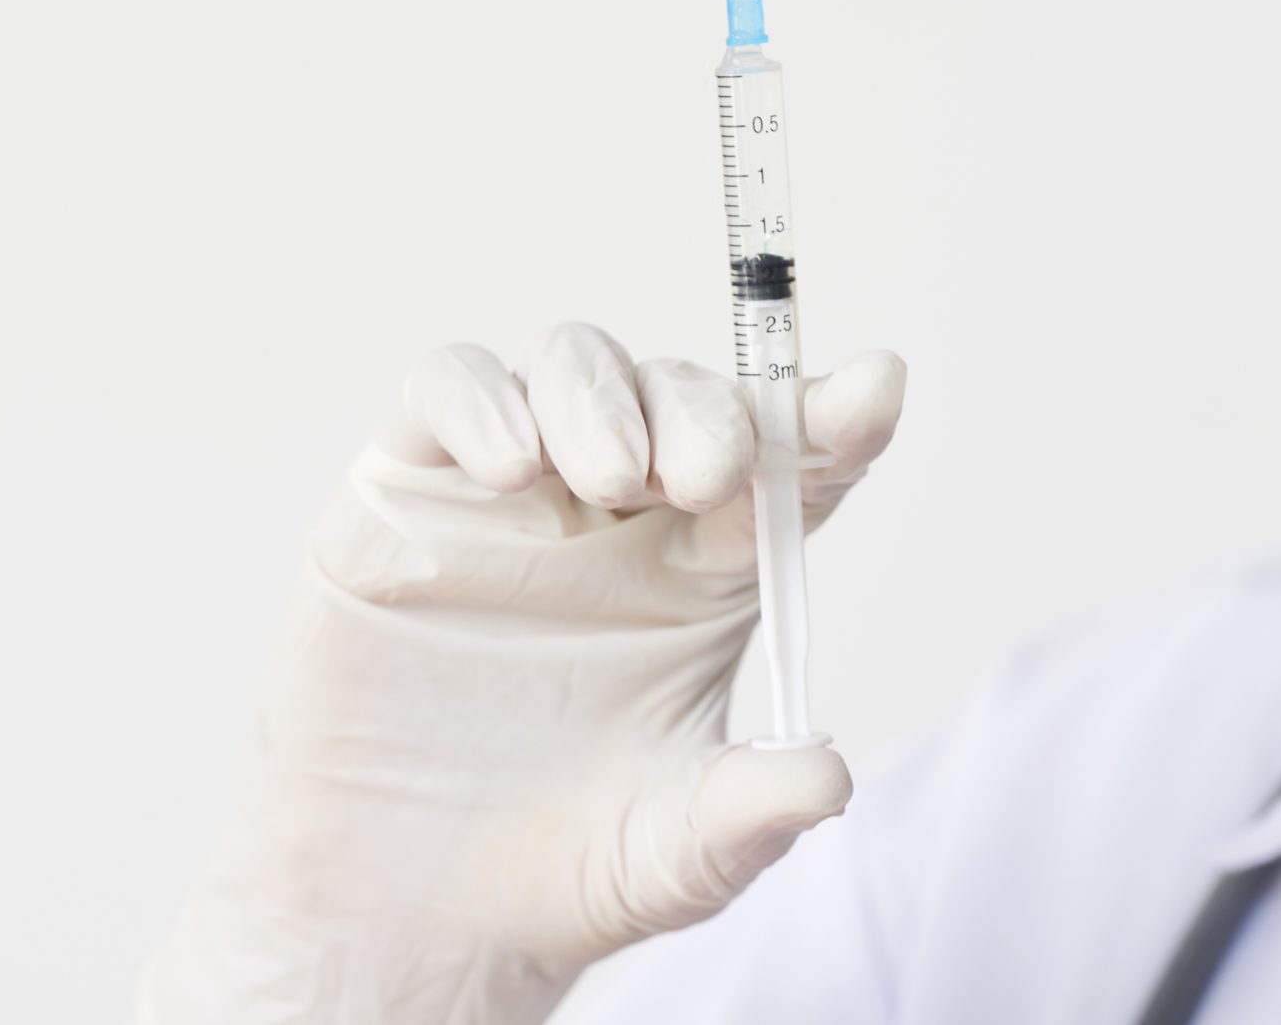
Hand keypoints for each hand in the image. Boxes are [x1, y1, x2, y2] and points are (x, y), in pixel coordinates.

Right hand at [140, 321, 907, 1024]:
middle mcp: (620, 514)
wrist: (403, 918)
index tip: (877, 390)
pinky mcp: (408, 492)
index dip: (835, 416)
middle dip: (713, 410)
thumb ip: (749, 813)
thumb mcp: (675, 857)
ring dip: (606, 395)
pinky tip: (512, 468)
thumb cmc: (555, 871)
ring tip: (611, 478)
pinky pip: (448, 389)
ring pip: (577, 363)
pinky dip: (484, 401)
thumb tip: (828, 778)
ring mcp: (514, 493)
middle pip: (686, 394)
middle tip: (710, 477)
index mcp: (705, 571)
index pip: (789, 466)